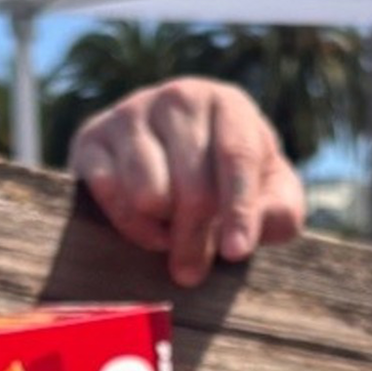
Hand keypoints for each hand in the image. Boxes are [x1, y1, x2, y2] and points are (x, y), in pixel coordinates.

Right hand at [70, 77, 306, 287]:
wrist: (168, 157)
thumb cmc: (231, 181)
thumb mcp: (271, 194)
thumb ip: (280, 212)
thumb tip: (250, 230)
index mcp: (228, 104)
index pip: (237, 157)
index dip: (239, 210)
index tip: (237, 253)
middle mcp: (179, 97)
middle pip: (192, 183)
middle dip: (196, 237)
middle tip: (194, 273)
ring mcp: (131, 113)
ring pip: (148, 192)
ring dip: (161, 229)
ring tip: (172, 234)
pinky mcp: (92, 137)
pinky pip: (109, 194)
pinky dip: (128, 223)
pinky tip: (145, 225)